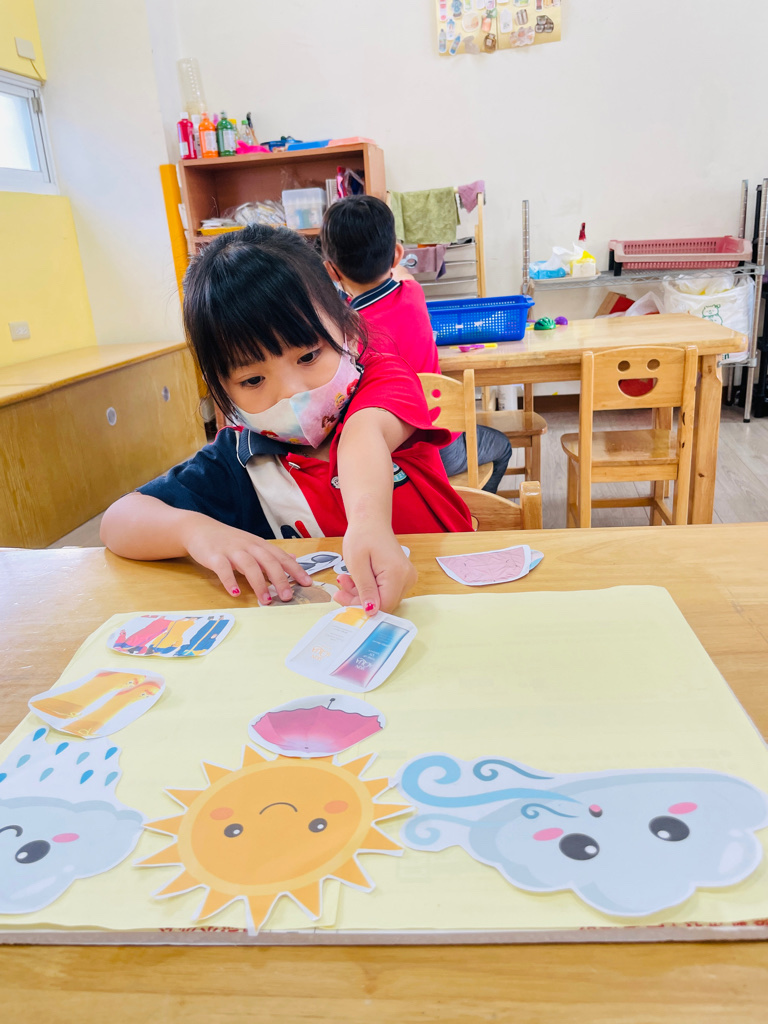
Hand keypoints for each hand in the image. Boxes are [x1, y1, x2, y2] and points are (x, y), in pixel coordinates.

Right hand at [182, 519, 311, 601]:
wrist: (199, 529)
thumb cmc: (229, 540)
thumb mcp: (252, 544)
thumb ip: (271, 553)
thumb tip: (293, 558)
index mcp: (259, 544)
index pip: (281, 557)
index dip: (295, 569)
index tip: (307, 583)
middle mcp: (248, 546)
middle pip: (268, 561)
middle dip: (280, 579)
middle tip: (288, 596)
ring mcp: (231, 550)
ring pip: (249, 566)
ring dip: (259, 583)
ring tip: (266, 600)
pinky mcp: (214, 556)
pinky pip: (223, 569)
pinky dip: (230, 581)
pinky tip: (235, 593)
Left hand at [336, 525, 416, 614]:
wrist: (371, 521)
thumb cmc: (362, 536)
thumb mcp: (357, 564)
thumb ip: (365, 589)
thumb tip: (371, 612)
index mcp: (397, 574)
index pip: (383, 605)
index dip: (362, 608)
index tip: (342, 600)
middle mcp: (407, 578)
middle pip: (383, 603)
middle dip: (358, 601)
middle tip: (339, 591)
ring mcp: (406, 578)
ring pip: (382, 599)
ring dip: (361, 595)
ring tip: (344, 581)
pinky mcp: (402, 578)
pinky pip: (384, 592)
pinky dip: (368, 589)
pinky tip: (355, 580)